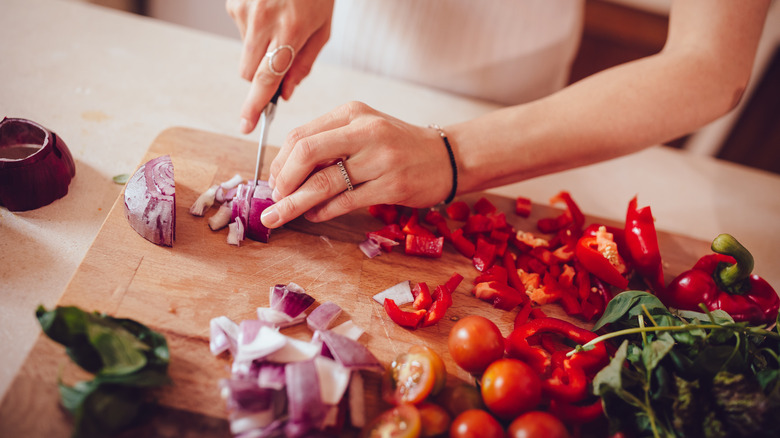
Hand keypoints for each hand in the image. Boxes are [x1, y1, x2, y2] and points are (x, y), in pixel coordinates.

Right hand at [226, 0, 333, 133]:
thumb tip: (284, 94)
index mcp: (290, 31)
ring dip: (260, 50)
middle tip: (279, 63)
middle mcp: (262, 21)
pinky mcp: (233, 4)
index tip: (245, 125)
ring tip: (279, 24)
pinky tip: (269, 10)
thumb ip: (304, 64)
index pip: (266, 79)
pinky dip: (254, 29)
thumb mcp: (323, 29)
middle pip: (248, 73)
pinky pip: (242, 32)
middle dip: (261, 77)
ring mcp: (244, 11)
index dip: (254, 105)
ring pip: (245, 53)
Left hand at [260, 102, 454, 227]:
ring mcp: (380, 159)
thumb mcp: (364, 130)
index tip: (274, 181)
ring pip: (323, 183)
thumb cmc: (399, 146)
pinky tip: (314, 215)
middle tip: (273, 201)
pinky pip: (346, 201)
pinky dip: (323, 211)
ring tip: (279, 217)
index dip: (280, 162)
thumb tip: (286, 172)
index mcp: (352, 114)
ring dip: (295, 203)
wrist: (448, 157)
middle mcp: (365, 131)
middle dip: (282, 182)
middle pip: (306, 154)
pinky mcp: (392, 186)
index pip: (301, 136)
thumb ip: (330, 143)